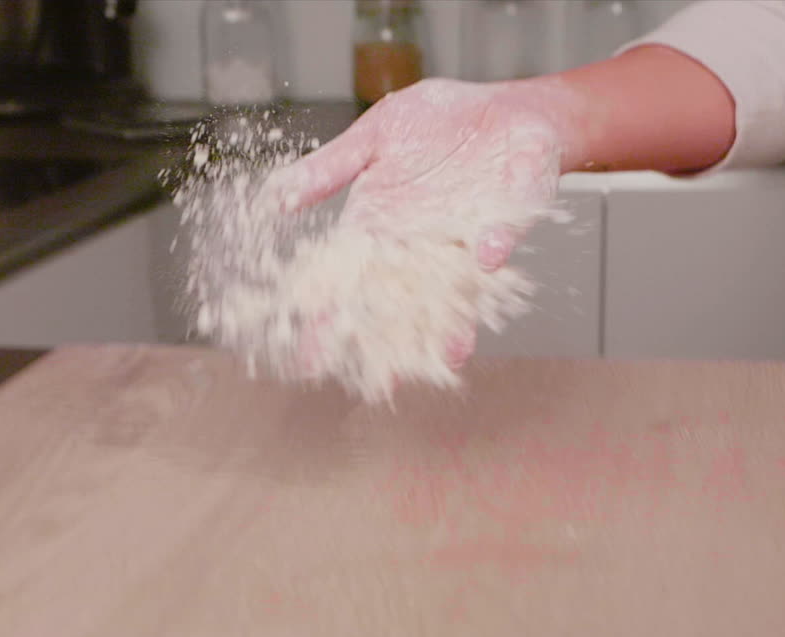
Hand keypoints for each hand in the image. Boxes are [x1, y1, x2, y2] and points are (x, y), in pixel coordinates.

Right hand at [265, 78, 575, 369]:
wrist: (508, 109)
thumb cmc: (440, 121)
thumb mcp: (375, 136)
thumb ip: (330, 167)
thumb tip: (275, 200)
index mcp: (381, 222)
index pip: (349, 278)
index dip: (331, 316)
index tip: (311, 355)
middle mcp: (421, 241)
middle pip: (401, 299)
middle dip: (393, 338)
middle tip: (382, 379)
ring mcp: (465, 236)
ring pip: (455, 290)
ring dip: (455, 320)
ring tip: (452, 353)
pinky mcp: (506, 219)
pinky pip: (500, 236)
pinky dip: (494, 247)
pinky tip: (487, 260)